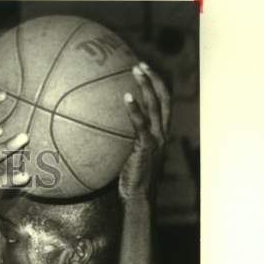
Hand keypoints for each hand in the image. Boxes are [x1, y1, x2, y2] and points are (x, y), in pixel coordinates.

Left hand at [120, 62, 171, 200]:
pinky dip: (135, 110)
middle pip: (164, 98)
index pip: (162, 104)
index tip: (144, 71)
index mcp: (159, 134)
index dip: (156, 85)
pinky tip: (126, 98)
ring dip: (147, 85)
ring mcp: (157, 139)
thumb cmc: (129, 180)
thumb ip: (121, 141)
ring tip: (136, 70)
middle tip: (140, 64)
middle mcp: (162, 133)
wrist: (138, 198)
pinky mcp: (148, 148)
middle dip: (154, 78)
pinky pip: (141, 125)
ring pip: (157, 106)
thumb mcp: (125, 156)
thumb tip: (99, 131)